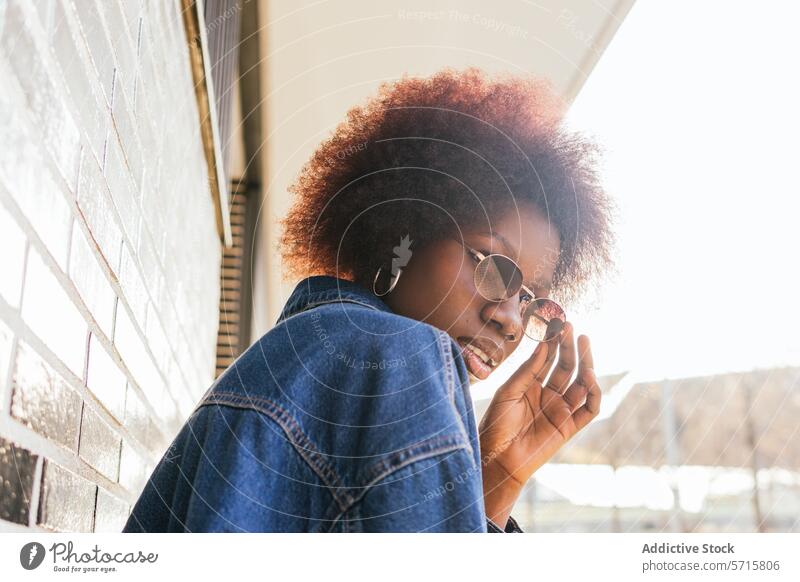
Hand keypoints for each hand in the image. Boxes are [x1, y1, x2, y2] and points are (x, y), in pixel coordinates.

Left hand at [478, 322, 600, 525]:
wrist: (497, 458)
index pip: (548, 360)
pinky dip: (593, 393)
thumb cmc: (496, 425)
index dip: (554, 343)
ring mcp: (560, 411)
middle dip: (570, 348)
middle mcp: (548, 396)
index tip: (557, 324)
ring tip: (584, 344)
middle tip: (572, 328)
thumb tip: (544, 345)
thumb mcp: (508, 392)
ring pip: (581, 384)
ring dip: (585, 364)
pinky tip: (589, 376)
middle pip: (566, 368)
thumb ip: (527, 370)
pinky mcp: (569, 427)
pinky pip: (588, 409)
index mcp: (530, 386)